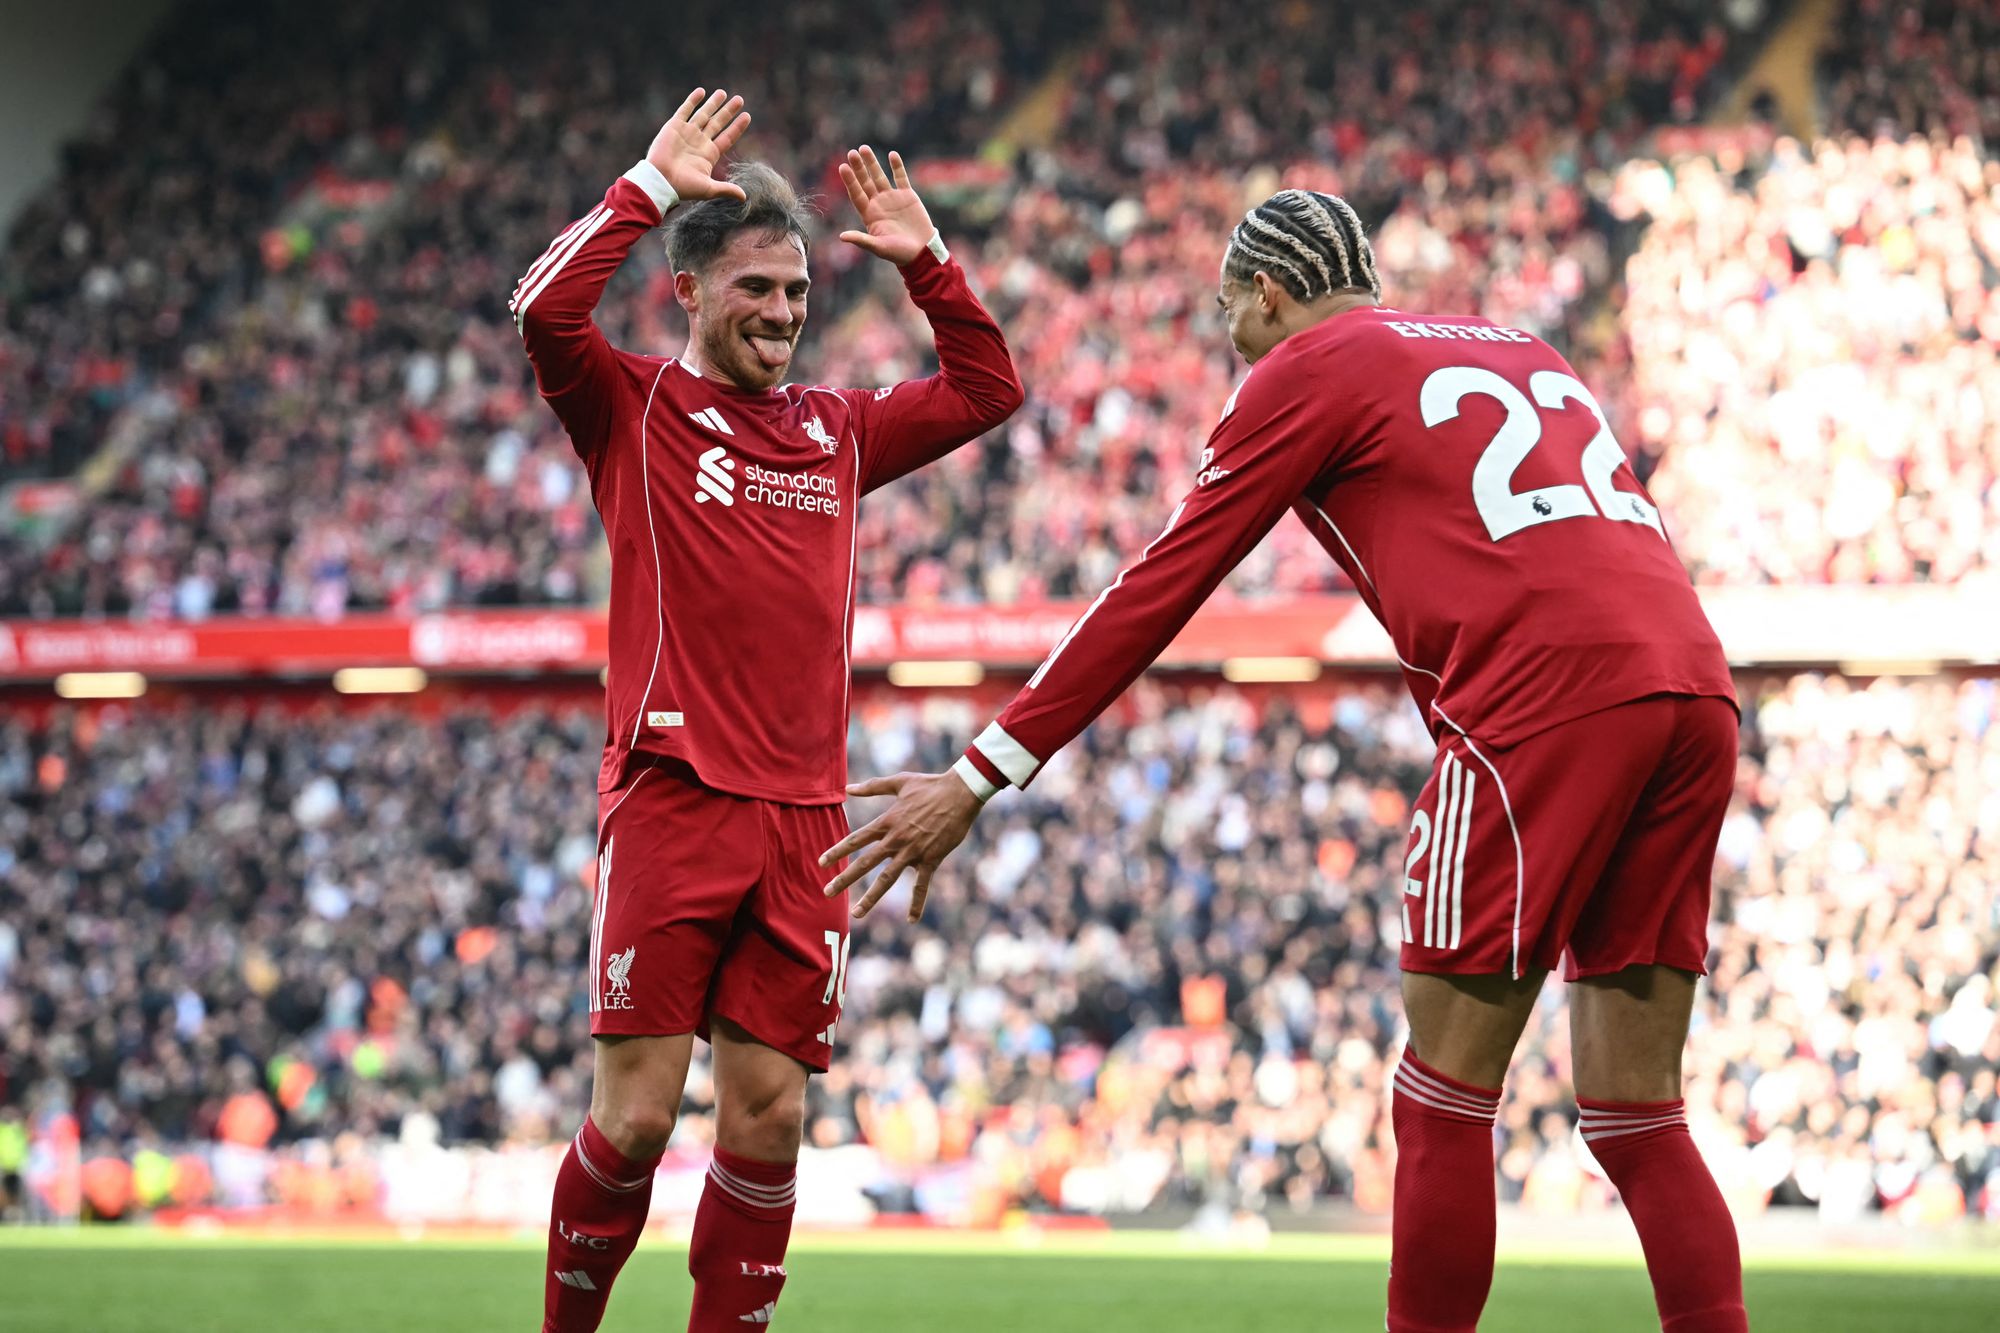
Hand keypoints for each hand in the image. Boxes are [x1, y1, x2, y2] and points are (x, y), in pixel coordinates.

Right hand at [647, 88, 751, 201]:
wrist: (660, 180)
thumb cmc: (683, 187)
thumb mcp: (708, 188)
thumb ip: (726, 189)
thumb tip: (744, 197)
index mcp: (709, 154)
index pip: (727, 137)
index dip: (737, 127)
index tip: (747, 116)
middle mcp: (699, 142)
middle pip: (717, 123)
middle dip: (728, 111)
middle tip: (740, 99)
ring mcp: (687, 133)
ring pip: (704, 114)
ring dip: (713, 103)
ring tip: (723, 93)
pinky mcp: (674, 127)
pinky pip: (685, 110)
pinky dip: (693, 100)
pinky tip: (702, 91)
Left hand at [819, 770, 983, 920]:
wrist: (960, 794)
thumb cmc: (930, 785)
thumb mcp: (899, 782)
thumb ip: (873, 787)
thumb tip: (848, 788)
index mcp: (887, 822)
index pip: (856, 839)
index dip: (837, 851)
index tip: (821, 862)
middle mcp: (896, 840)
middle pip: (865, 863)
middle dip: (844, 879)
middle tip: (827, 892)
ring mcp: (913, 852)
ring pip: (887, 879)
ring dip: (871, 897)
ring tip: (856, 913)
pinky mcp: (931, 859)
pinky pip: (921, 885)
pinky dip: (917, 903)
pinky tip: (912, 920)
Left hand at [837, 146, 935, 265]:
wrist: (922, 251)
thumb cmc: (899, 253)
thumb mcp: (879, 248)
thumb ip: (862, 240)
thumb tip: (841, 237)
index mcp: (869, 215)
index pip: (856, 194)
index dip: (850, 181)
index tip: (843, 167)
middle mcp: (878, 204)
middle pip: (865, 182)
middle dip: (859, 168)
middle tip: (851, 153)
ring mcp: (892, 198)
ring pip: (879, 176)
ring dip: (872, 163)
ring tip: (864, 148)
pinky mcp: (907, 196)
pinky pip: (901, 178)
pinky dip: (897, 166)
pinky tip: (892, 154)